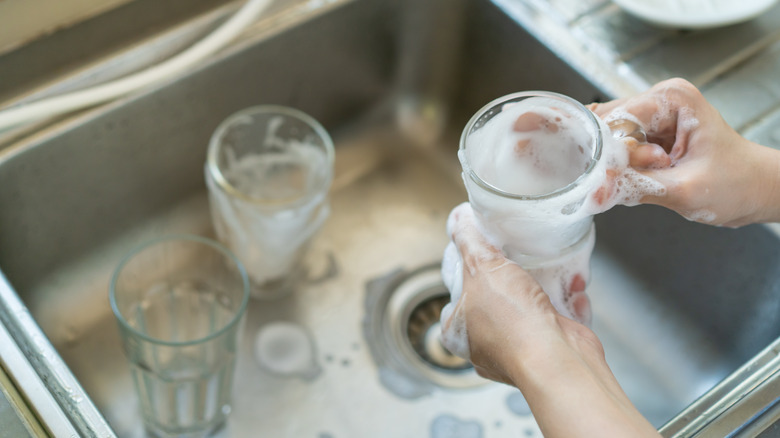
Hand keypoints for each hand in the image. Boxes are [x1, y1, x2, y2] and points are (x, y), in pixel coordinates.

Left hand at [441, 203, 658, 436]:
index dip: (471, 265)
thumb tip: (458, 219)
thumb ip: (469, 240)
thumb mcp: (482, 267)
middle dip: (516, 272)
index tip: (485, 248)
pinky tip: (572, 292)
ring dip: (548, 283)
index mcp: (458, 329)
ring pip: (531, 303)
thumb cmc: (513, 323)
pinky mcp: (550, 346)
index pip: (457, 289)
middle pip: (497, 293)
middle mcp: (485, 342)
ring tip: (555, 270)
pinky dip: (568, 301)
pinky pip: (558, 315)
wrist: (560, 360)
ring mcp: (519, 346)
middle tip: (522, 255)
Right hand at [589, 78, 779, 226]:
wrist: (756, 190)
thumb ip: (637, 187)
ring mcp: (653, 116)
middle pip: (607, 128)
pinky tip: (646, 177)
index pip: (615, 120)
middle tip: (648, 177)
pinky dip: (624, 169)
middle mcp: (659, 99)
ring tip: (655, 176)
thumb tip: (594, 192)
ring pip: (608, 141)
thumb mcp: (685, 190)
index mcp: (671, 98)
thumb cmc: (737, 183)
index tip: (632, 174)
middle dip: (616, 160)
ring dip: (621, 166)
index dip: (615, 152)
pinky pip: (617, 150)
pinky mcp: (649, 133)